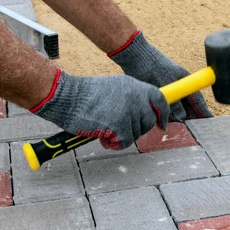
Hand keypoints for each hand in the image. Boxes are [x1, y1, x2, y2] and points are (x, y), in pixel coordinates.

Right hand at [32, 70, 168, 148]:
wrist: (67, 97)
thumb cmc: (84, 95)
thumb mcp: (114, 87)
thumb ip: (131, 97)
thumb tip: (142, 112)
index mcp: (134, 85)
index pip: (159, 99)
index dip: (162, 113)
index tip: (161, 124)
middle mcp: (135, 97)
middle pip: (149, 120)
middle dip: (138, 129)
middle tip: (121, 130)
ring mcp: (129, 111)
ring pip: (136, 133)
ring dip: (122, 135)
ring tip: (105, 127)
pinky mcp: (120, 125)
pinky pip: (125, 142)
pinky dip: (114, 143)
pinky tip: (101, 136)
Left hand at [109, 31, 212, 120]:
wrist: (135, 55)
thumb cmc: (152, 66)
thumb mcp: (164, 86)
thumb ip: (173, 103)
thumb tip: (182, 119)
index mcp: (185, 80)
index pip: (197, 99)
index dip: (203, 111)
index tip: (210, 121)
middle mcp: (179, 84)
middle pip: (188, 104)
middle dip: (191, 116)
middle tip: (194, 131)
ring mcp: (169, 86)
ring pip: (177, 105)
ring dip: (178, 116)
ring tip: (180, 129)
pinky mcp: (159, 89)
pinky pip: (167, 104)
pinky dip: (167, 112)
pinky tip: (165, 121)